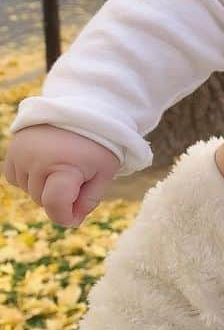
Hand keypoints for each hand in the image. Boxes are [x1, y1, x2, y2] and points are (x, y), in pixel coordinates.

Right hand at [2, 125, 120, 225]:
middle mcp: (37, 160)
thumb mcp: (105, 172)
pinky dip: (28, 177)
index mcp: (64, 166)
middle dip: (60, 197)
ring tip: (63, 165)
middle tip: (78, 176)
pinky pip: (14, 177)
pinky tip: (45, 165)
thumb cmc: (100, 143)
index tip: (75, 217)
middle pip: (42, 200)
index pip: (54, 205)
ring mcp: (21, 154)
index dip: (65, 216)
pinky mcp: (13, 148)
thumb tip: (71, 221)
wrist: (85, 109)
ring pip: (28, 190)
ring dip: (43, 186)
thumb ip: (89, 200)